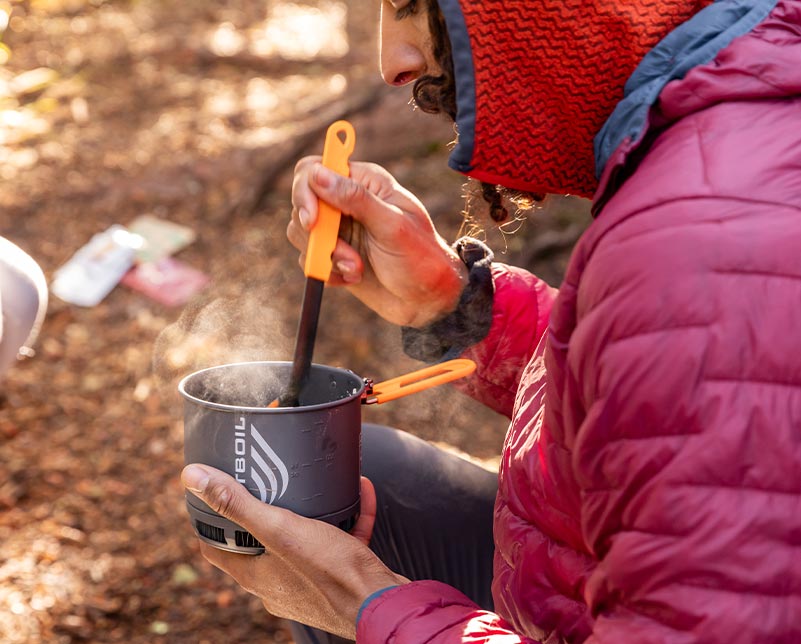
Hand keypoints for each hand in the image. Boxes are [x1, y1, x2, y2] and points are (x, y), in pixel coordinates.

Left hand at [181, 464, 407, 639]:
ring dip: (306, 514)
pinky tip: (359, 491)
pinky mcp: (340, 577)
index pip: (215, 550)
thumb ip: (237, 504)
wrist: (382, 603)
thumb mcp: (281, 529)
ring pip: (301, 542)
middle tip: (266, 481)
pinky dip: (347, 518)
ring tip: (312, 486)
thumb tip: (191, 477)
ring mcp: (310, 583)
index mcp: (256, 576)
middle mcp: (279, 584)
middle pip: (259, 545)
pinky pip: (339, 541)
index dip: (210, 522)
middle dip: (262, 512)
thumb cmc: (331, 573)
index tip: (214, 494)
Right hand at [288, 158, 467, 326]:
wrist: (426, 299)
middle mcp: (346, 201)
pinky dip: (327, 271)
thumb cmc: (419, 257)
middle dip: (319, 235)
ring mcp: (339, 229)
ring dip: (326, 256)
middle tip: (345, 256)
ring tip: (357, 269)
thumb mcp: (392, 226)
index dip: (304, 191)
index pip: (314, 169)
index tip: (312, 221)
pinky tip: (353, 277)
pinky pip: (309, 258)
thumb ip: (355, 199)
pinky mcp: (333, 254)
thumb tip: (318, 175)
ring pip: (301, 233)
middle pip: (302, 203)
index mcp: (364, 182)